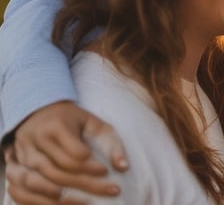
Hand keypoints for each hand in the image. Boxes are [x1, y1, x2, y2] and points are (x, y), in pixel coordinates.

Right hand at [5, 101, 126, 200]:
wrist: (39, 112)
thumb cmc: (72, 119)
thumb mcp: (93, 123)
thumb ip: (110, 142)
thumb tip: (124, 167)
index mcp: (56, 126)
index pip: (75, 154)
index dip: (92, 167)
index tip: (106, 171)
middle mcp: (35, 141)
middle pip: (59, 171)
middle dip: (87, 185)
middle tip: (111, 191)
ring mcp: (22, 155)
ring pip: (40, 183)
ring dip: (65, 197)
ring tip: (88, 202)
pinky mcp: (15, 166)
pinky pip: (25, 190)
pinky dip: (43, 201)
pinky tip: (65, 203)